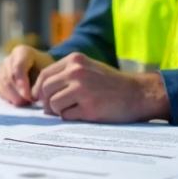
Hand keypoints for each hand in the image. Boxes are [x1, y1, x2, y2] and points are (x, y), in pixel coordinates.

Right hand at [0, 45, 55, 106]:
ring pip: (3, 85)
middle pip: (8, 77)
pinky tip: (20, 103)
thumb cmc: (45, 69)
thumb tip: (34, 95)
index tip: (29, 97)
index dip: (22, 83)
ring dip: (14, 97)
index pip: (18, 67)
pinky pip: (0, 91)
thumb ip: (40, 81)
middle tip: (29, 103)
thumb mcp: (46, 71)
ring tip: (26, 104)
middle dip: (18, 93)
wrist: (40, 69)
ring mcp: (1, 70)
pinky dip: (9, 99)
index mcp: (21, 52)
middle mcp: (8, 59)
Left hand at [31, 52, 169, 122]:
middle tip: (54, 110)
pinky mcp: (89, 108)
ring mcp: (82, 90)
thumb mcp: (88, 68)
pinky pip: (66, 116)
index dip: (39, 89)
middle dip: (46, 102)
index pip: (44, 75)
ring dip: (59, 111)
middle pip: (45, 90)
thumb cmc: (111, 83)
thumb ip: (66, 74)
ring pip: (53, 104)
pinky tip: (83, 114)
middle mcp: (76, 72)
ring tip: (73, 110)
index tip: (40, 98)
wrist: (138, 94)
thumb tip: (40, 92)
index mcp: (75, 60)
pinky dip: (71, 118)